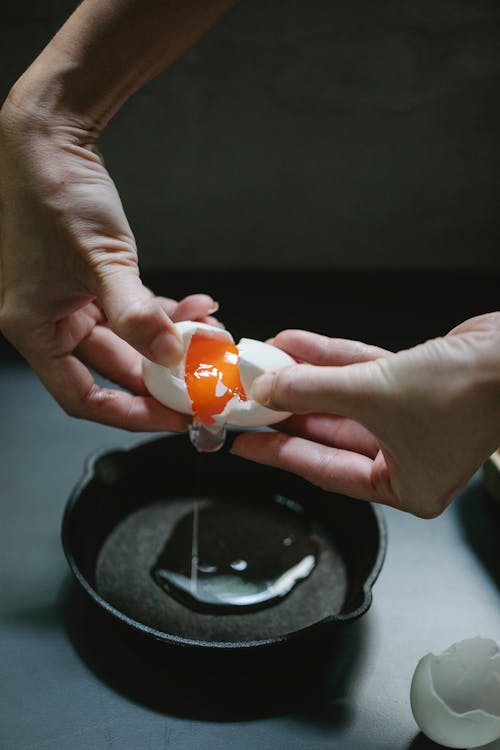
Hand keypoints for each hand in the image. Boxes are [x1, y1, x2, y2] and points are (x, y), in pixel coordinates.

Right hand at [0, 97, 217, 430]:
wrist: (50, 139)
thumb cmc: (56, 195)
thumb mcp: (102, 262)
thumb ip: (137, 315)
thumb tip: (170, 356)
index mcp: (33, 328)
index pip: (82, 396)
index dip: (129, 413)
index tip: (172, 417)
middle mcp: (48, 320)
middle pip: (111, 371)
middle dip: (161, 376)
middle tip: (203, 385)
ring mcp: (70, 301)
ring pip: (128, 340)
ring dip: (169, 341)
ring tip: (210, 338)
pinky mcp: (90, 281)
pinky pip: (131, 311)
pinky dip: (162, 313)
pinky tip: (196, 309)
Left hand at [231, 314, 499, 516]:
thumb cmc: (470, 394)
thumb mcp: (375, 394)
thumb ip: (315, 391)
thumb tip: (271, 389)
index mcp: (406, 487)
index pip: (325, 472)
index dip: (280, 454)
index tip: (247, 444)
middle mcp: (409, 457)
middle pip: (330, 433)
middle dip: (289, 411)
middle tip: (250, 403)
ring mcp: (411, 419)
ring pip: (344, 399)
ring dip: (306, 380)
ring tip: (267, 366)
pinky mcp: (414, 384)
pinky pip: (362, 375)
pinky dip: (331, 361)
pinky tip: (298, 346)